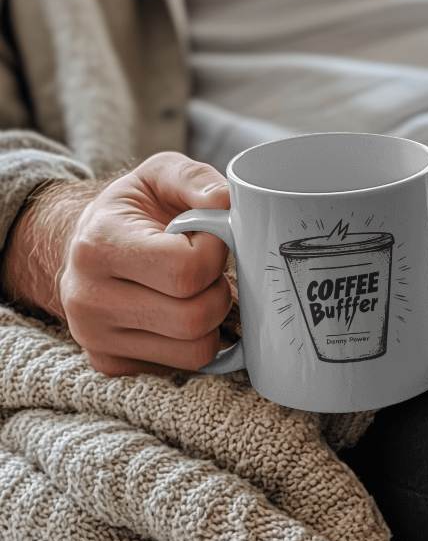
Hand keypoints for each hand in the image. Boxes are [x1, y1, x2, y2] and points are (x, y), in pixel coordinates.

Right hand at [1, 153, 232, 375]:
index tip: (207, 238)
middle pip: (194, 318)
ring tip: (194, 291)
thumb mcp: (160, 174)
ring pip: (195, 351)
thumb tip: (226, 201)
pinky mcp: (110, 363)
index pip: (186, 270)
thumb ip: (195, 180)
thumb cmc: (134, 209)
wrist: (90, 243)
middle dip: (217, 291)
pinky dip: (194, 341)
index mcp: (98, 245)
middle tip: (207, 270)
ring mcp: (96, 337)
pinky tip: (179, 312)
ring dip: (211, 320)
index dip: (213, 253)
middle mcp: (88, 298)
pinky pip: (183, 366)